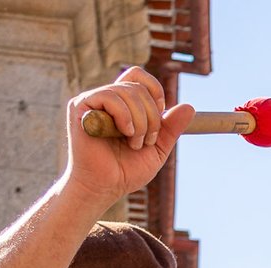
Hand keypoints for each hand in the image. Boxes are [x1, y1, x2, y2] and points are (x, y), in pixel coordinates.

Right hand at [63, 68, 196, 204]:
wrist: (104, 187)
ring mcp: (93, 101)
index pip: (139, 77)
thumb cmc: (125, 171)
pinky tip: (124, 134)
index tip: (159, 118)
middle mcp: (106, 99)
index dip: (155, 91)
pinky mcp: (80, 107)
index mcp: (122, 104)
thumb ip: (171, 128)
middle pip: (138, 87)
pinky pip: (110, 97)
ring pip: (127, 91)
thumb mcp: (156, 149)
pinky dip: (124, 116)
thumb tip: (190, 107)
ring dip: (139, 121)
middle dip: (151, 117)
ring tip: (133, 144)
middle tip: (144, 141)